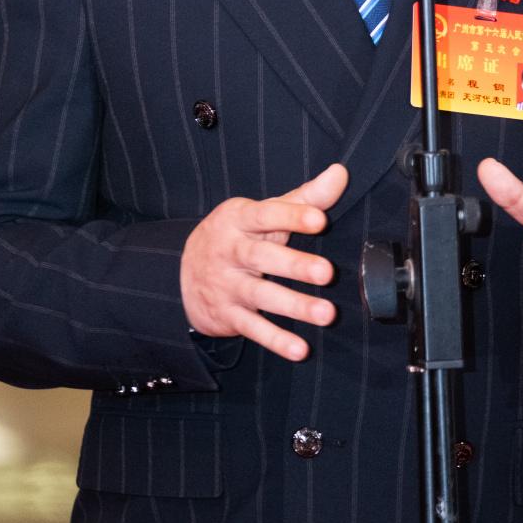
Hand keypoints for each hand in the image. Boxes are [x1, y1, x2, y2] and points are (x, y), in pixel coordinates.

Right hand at [180, 162, 348, 361]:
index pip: (267, 216)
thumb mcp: (262, 213)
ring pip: (261, 296)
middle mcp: (230, 252)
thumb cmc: (238, 236)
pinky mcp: (227, 316)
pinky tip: (300, 349)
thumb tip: (341, 173)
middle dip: (295, 265)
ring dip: (294, 305)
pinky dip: (275, 340)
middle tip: (327, 272)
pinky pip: (253, 329)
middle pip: (262, 258)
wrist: (181, 272)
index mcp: (239, 220)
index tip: (320, 220)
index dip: (292, 217)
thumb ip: (304, 197)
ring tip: (326, 313)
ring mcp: (226, 286)